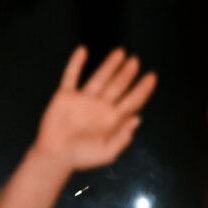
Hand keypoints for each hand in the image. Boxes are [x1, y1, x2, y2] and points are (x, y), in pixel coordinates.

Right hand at [30, 48, 154, 172]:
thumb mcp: (107, 152)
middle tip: (135, 60)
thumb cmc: (81, 157)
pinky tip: (82, 51)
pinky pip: (71, 76)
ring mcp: (83, 99)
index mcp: (112, 119)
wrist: (55, 156)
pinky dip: (76, 63)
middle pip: (117, 86)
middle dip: (127, 73)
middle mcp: (100, 106)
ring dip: (109, 65)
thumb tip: (137, 119)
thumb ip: (122, 137)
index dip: (142, 89)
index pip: (131, 101)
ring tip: (120, 52)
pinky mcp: (65, 96)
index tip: (152, 77)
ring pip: (99, 77)